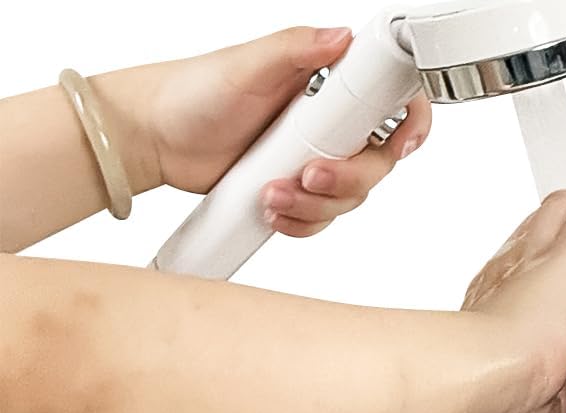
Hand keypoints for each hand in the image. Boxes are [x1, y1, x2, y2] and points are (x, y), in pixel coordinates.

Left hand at [131, 26, 430, 237]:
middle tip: (308, 173)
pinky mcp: (298, 191)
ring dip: (315, 204)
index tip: (401, 142)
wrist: (155, 138)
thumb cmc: (191, 92)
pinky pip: (322, 219)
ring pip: (350, 198)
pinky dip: (301, 222)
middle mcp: (328, 124)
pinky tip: (272, 209)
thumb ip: (297, 48)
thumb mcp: (246, 64)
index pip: (389, 100)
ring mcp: (315, 160)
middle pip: (375, 163)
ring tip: (272, 192)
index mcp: (326, 85)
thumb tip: (342, 37)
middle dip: (346, 178)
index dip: (410, 123)